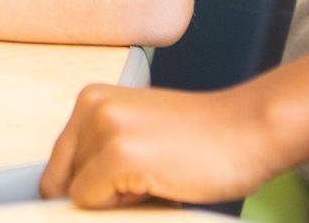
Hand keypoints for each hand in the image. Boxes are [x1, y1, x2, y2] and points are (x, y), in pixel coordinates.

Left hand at [40, 84, 278, 207]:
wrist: (250, 130)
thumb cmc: (204, 140)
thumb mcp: (138, 136)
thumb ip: (100, 157)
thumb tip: (69, 201)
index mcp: (91, 100)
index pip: (57, 164)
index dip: (82, 190)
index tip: (111, 195)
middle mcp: (90, 108)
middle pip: (60, 180)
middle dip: (96, 196)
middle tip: (144, 184)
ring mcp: (104, 130)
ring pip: (77, 194)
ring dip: (113, 202)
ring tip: (155, 180)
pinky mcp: (119, 155)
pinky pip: (91, 203)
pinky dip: (122, 208)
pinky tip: (158, 185)